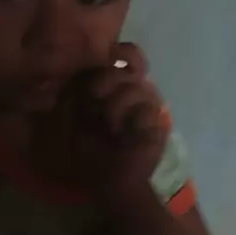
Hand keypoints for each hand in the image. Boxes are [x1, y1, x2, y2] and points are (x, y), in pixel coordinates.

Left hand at [74, 43, 169, 199]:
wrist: (111, 182)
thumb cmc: (92, 151)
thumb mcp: (77, 118)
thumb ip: (80, 91)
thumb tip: (82, 68)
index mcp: (115, 87)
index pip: (127, 57)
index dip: (122, 52)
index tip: (110, 54)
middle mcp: (134, 91)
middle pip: (130, 67)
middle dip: (109, 79)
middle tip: (94, 97)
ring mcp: (148, 105)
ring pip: (138, 86)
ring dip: (117, 105)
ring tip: (111, 126)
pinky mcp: (157, 122)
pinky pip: (148, 109)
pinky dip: (132, 120)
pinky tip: (125, 134)